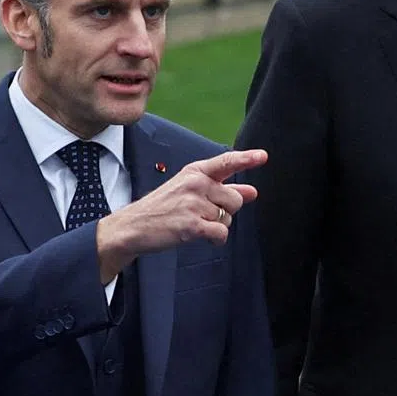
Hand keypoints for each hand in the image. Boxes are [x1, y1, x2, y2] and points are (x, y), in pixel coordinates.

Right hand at [96, 149, 267, 281]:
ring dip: (216, 225)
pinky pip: (221, 233)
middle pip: (235, 200)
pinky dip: (215, 239)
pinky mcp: (192, 224)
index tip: (263, 156)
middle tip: (201, 214)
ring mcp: (193, 203)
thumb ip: (222, 189)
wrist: (133, 227)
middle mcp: (195, 184)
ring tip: (194, 223)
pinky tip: (200, 236)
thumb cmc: (163, 208)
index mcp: (195, 172)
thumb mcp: (190, 191)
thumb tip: (252, 192)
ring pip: (228, 218)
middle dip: (225, 211)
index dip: (247, 159)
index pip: (226, 163)